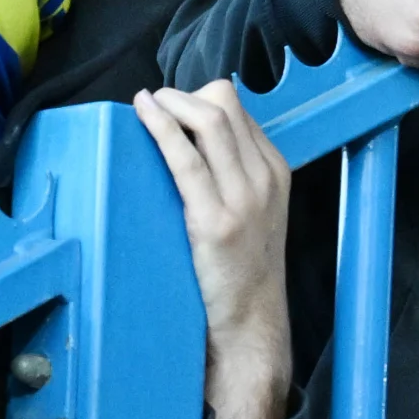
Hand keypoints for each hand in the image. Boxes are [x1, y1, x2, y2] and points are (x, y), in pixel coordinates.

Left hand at [135, 82, 295, 418]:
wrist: (250, 323)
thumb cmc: (241, 269)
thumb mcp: (254, 213)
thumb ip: (234, 176)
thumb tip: (189, 143)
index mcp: (275, 170)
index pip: (238, 108)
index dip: (199, 98)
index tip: (172, 107)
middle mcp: (265, 178)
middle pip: (223, 103)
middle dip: (183, 95)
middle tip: (156, 105)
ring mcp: (243, 198)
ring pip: (208, 120)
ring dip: (170, 103)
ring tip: (145, 105)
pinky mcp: (215, 222)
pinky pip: (186, 158)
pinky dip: (161, 127)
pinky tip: (143, 115)